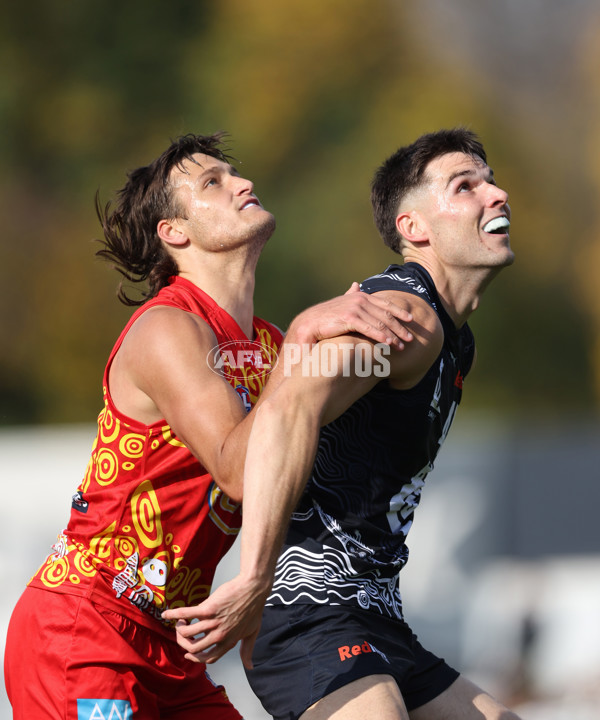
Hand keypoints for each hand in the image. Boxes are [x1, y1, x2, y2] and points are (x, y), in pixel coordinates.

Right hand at [161, 574, 269, 668]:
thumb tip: (250, 667)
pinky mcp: (207, 608)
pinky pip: (185, 614)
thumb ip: (247, 651)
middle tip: (181, 633)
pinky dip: (173, 615)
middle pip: (193, 648)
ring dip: (179, 628)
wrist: (254, 587)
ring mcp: (213, 622)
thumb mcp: (252, 632)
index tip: (188, 653)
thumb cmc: (254, 607)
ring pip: (187, 633)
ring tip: (180, 621)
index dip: (196, 658)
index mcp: (228, 643)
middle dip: (183, 643)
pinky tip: (166, 614)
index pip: (208, 658)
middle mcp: (219, 636)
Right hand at [289, 283, 412, 347]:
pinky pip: (370, 328)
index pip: (385, 303)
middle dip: (400, 327)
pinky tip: (389, 343)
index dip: (399, 311)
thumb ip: (350, 294)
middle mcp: (360, 299)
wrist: (309, 322)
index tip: (411, 319)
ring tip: (401, 346)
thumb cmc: (325, 315)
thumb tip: (356, 284)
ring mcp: (355, 308)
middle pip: (386, 314)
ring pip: (380, 323)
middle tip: (410, 338)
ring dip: (393, 335)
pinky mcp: (350, 318)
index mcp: (361, 296)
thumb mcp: (341, 303)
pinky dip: (381, 336)